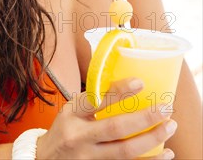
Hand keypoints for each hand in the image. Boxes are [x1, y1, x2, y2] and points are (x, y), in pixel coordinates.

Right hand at [36, 78, 176, 158]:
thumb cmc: (65, 129)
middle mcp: (79, 137)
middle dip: (144, 119)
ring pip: (125, 153)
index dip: (118, 92)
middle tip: (166, 109)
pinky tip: (165, 154)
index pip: (95, 100)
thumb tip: (126, 83)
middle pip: (115, 129)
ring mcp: (89, 158)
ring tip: (169, 128)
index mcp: (72, 114)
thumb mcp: (72, 109)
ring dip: (152, 141)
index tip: (140, 83)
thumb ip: (94, 99)